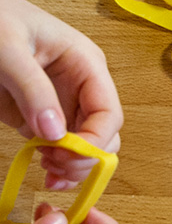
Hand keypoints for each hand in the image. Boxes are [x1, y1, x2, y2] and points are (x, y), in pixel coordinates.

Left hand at [0, 0, 122, 189]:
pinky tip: (46, 174)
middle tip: (56, 166)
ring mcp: (62, 104)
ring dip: (76, 167)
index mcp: (86, 64)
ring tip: (50, 174)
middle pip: (105, 134)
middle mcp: (81, 87)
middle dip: (87, 157)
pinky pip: (61, 148)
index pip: (108, 112)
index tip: (68, 155)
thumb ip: (32, 89)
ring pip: (88, 146)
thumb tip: (55, 132)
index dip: (96, 139)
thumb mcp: (7, 49)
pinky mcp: (40, 116)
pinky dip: (59, 166)